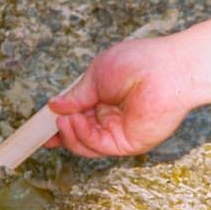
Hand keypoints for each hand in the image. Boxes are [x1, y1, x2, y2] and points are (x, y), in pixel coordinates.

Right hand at [45, 37, 197, 156]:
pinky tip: (75, 121)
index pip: (81, 116)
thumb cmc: (137, 63)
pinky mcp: (128, 144)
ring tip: (62, 120)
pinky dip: (82, 136)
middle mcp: (114, 118)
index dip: (62, 122)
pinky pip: (98, 146)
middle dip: (62, 133)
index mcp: (107, 99)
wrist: (166, 70)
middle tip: (46, 129)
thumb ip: (76, 96)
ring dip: (70, 134)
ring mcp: (121, 132)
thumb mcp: (95, 76)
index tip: (44, 124)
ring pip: (87, 144)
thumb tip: (54, 106)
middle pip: (81, 134)